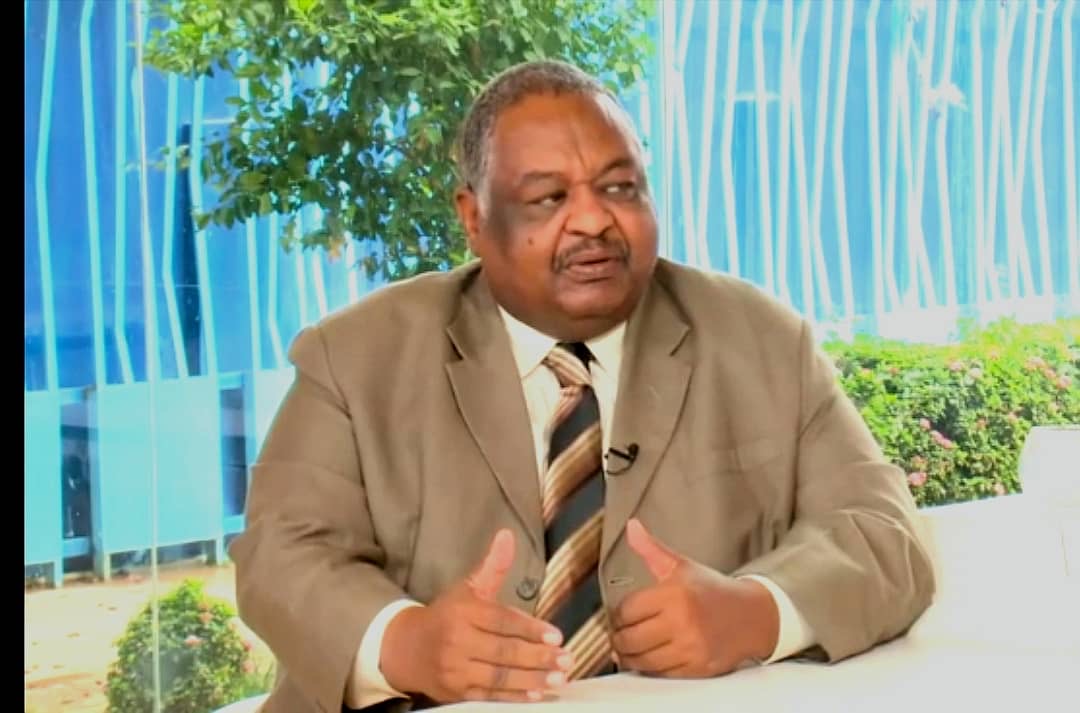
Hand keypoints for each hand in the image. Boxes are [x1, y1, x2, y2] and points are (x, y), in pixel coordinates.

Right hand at [380, 529, 572, 702]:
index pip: (501, 621)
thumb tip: (508, 535)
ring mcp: (455, 669)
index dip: (529, 629)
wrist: (406, 648)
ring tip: (558, 680)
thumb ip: (493, 567)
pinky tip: (536, 695)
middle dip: (537, 658)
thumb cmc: (447, 615)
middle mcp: (457, 641)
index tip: (556, 636)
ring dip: (531, 680)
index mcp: (463, 612)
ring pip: (498, 677)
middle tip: (567, 660)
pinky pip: (488, 695)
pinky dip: (513, 697)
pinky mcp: (455, 692)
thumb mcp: (468, 589)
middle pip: (503, 652)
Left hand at [610, 519, 779, 677]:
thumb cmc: (711, 590)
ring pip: (642, 660)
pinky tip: (650, 657)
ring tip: (630, 647)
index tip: (621, 614)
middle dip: (619, 637)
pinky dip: (649, 668)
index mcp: (674, 594)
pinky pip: (660, 674)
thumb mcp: (681, 565)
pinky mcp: (697, 668)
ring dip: (629, 656)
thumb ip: (651, 549)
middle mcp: (682, 622)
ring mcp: (690, 648)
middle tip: (620, 634)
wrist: (751, 615)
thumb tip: (631, 527)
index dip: (618, 614)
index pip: (627, 610)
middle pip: (630, 639)